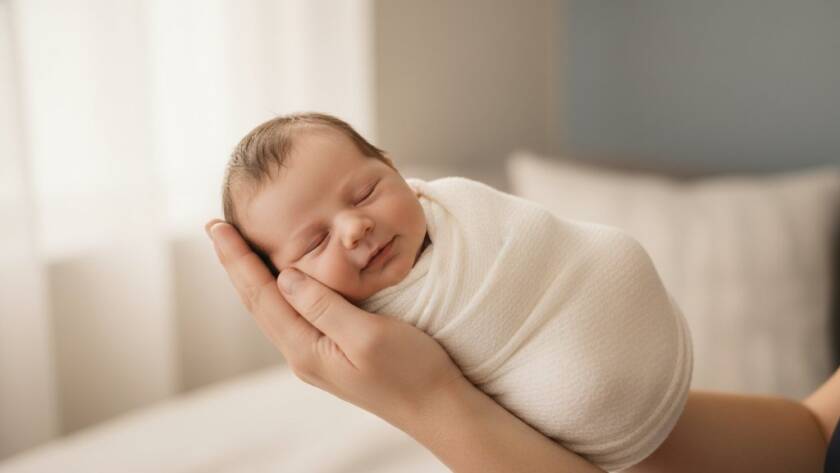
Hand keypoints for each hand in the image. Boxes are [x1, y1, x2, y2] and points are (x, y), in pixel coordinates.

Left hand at [205, 219, 465, 426]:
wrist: (437, 407)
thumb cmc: (411, 372)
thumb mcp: (368, 336)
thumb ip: (324, 306)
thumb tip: (285, 276)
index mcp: (306, 349)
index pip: (261, 295)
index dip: (237, 259)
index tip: (217, 227)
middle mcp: (303, 354)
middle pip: (259, 302)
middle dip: (236, 264)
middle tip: (217, 228)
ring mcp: (317, 356)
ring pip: (273, 309)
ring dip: (253, 276)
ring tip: (238, 248)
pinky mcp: (332, 353)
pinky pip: (293, 315)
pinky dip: (278, 289)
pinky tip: (281, 280)